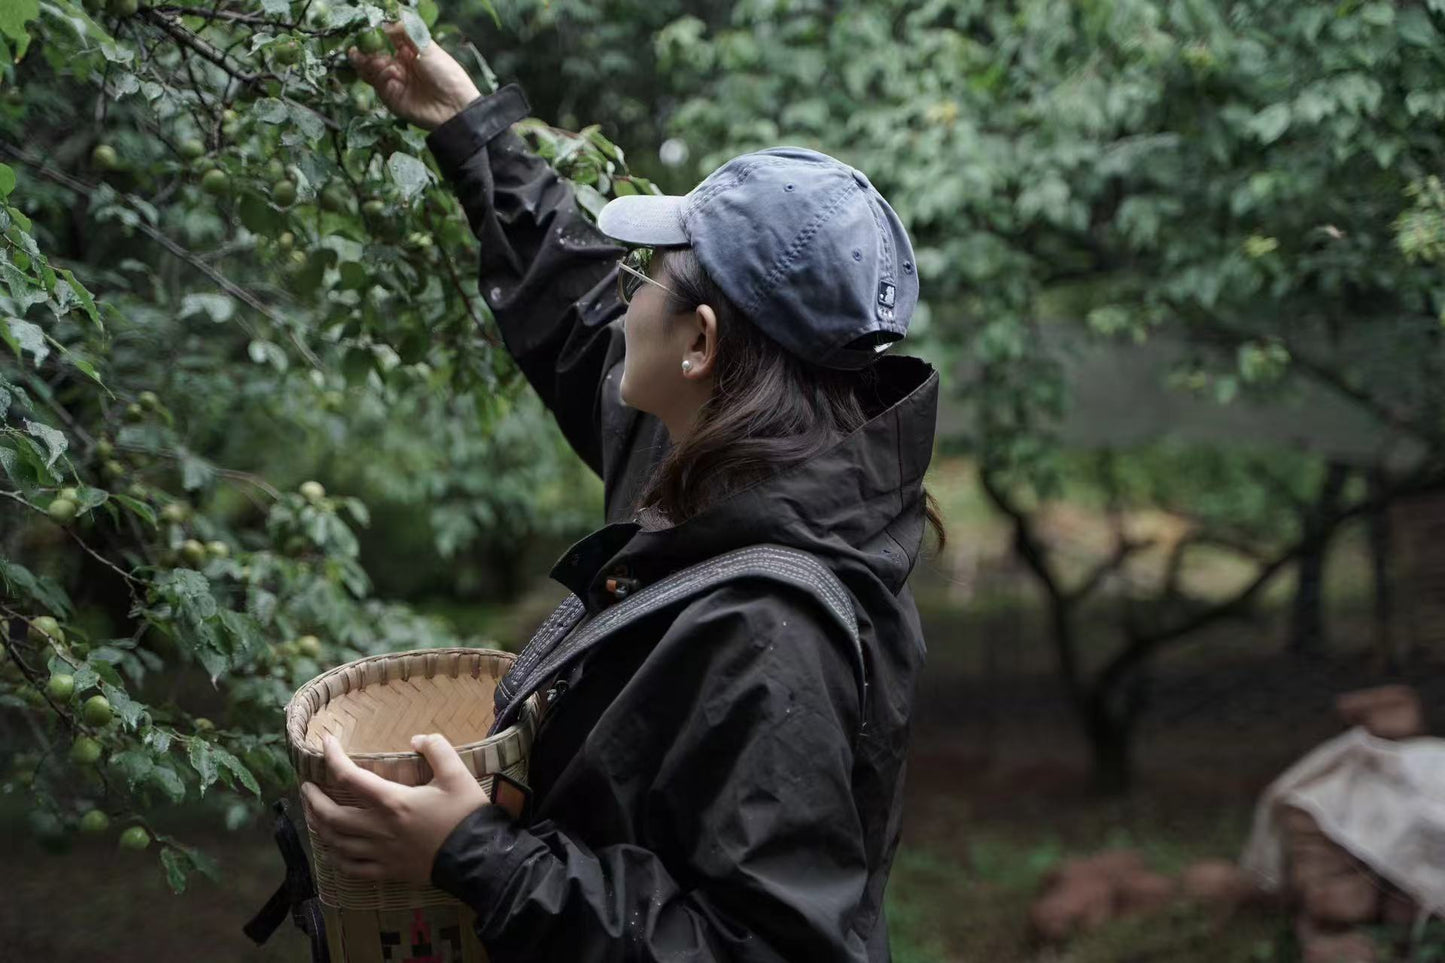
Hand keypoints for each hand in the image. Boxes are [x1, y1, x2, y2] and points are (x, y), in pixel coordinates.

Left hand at [300, 732, 492, 883]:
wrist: (478, 858)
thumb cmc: (466, 815)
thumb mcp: (457, 774)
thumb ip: (437, 748)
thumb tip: (418, 738)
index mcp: (392, 801)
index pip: (349, 777)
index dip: (332, 757)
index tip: (326, 742)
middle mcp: (379, 829)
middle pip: (331, 816)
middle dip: (313, 801)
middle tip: (306, 787)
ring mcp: (380, 854)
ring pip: (336, 843)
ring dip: (319, 827)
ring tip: (314, 814)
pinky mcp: (388, 872)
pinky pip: (352, 868)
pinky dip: (336, 857)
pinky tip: (333, 849)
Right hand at [347, 22, 481, 130]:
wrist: (454, 105)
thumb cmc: (446, 73)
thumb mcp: (427, 47)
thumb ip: (406, 32)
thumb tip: (386, 24)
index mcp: (407, 53)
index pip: (384, 42)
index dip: (376, 36)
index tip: (369, 31)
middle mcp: (398, 67)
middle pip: (372, 57)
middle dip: (367, 51)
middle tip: (364, 47)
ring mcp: (394, 84)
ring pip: (370, 70)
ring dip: (371, 63)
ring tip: (380, 60)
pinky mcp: (391, 99)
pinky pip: (378, 85)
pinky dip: (382, 76)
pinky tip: (393, 73)